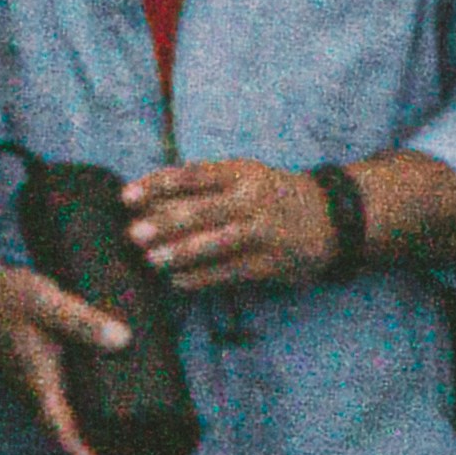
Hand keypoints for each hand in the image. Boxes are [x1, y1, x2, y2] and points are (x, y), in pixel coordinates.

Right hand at [0, 262, 137, 454]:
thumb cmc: (6, 300)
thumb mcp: (45, 304)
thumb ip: (81, 320)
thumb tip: (124, 340)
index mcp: (39, 386)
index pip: (61, 432)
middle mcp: (40, 394)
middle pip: (73, 434)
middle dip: (103, 451)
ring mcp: (42, 387)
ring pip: (73, 419)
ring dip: (100, 432)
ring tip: (139, 441)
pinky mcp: (46, 374)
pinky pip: (72, 400)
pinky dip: (93, 408)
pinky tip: (119, 403)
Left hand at [129, 157, 344, 292]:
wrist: (329, 218)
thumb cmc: (271, 196)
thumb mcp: (244, 177)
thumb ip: (205, 185)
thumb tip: (151, 200)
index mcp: (239, 172)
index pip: (191, 176)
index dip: (157, 185)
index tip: (126, 196)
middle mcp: (251, 199)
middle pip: (201, 210)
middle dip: (163, 223)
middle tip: (131, 234)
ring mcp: (264, 232)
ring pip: (216, 243)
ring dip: (180, 253)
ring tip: (151, 260)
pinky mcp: (272, 263)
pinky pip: (231, 271)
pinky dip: (202, 278)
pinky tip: (178, 281)